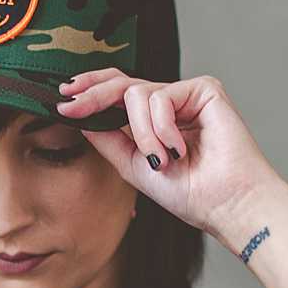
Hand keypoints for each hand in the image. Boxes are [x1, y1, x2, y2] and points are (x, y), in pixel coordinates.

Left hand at [57, 68, 287, 244]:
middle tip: (70, 104)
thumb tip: (79, 116)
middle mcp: (170, 104)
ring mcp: (187, 95)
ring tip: (161, 160)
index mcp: (155, 121)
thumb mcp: (134, 166)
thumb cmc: (191, 193)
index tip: (63, 100)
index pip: (118, 95)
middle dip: (92, 95)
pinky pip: (159, 97)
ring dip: (141, 134)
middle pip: (121, 83)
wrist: (225, 204)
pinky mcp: (204, 89)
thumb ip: (109, 140)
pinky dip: (160, 129)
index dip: (90, 93)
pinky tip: (178, 150)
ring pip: (135, 94)